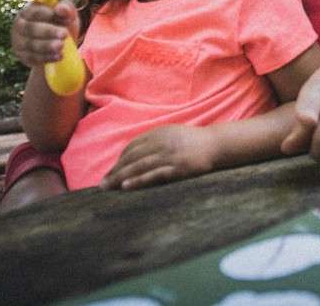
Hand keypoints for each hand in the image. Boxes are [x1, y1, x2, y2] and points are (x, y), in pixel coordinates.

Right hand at [11, 0, 78, 68]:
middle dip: (48, 31)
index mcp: (28, 11)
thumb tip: (61, 9)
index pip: (35, 12)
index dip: (47, 14)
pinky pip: (33, 57)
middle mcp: (20, 25)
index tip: (62, 17)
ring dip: (47, 46)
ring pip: (31, 44)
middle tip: (64, 34)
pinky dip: (47, 57)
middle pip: (31, 28)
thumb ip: (66, 9)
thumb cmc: (61, 24)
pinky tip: (58, 56)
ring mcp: (19, 41)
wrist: (59, 44)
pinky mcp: (23, 56)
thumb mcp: (67, 14)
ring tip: (61, 45)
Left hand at [101, 125, 215, 189]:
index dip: (119, 160)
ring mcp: (169, 155)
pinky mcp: (178, 167)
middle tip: (102, 184)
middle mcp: (161, 142)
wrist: (216, 144)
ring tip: (108, 187)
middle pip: (132, 157)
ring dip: (121, 176)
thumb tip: (136, 154)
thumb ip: (155, 141)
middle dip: (115, 171)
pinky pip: (154, 174)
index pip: (132, 147)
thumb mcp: (172, 135)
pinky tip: (127, 186)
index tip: (111, 172)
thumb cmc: (194, 141)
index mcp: (158, 133)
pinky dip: (139, 180)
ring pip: (139, 166)